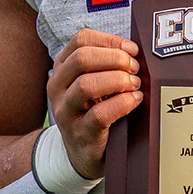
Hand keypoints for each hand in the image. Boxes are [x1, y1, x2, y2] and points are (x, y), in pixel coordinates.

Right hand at [44, 29, 141, 179]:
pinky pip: (99, 114)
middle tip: (134, 68)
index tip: (132, 49)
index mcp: (62, 68)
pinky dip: (122, 103)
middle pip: (82, 58)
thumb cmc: (94, 110)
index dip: (110, 40)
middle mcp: (57, 87)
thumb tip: (135, 50)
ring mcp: (65, 111)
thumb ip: (107, 65)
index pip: (81, 40)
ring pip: (86, 85)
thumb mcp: (94, 83)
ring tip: (134, 85)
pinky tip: (134, 100)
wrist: (83, 153)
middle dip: (115, 59)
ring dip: (117, 80)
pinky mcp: (80, 133)